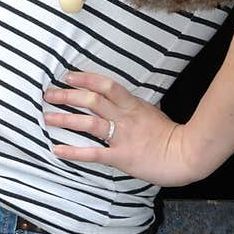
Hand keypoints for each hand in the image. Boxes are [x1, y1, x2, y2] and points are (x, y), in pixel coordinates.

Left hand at [43, 70, 198, 187]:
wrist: (186, 155)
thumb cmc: (171, 135)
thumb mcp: (152, 112)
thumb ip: (133, 107)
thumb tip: (119, 102)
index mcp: (132, 105)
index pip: (106, 85)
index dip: (85, 79)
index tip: (67, 76)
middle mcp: (124, 117)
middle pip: (92, 101)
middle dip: (67, 96)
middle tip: (49, 95)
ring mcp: (122, 136)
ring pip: (89, 123)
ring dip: (65, 119)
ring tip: (47, 118)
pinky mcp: (120, 156)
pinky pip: (93, 153)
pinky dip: (73, 151)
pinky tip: (57, 149)